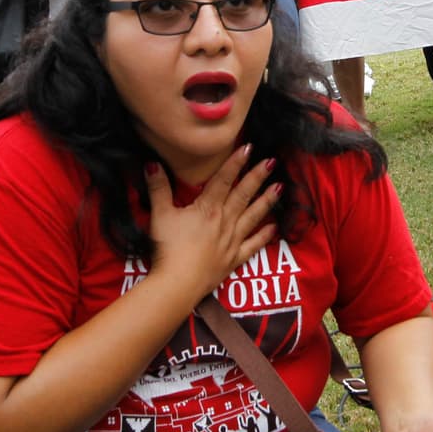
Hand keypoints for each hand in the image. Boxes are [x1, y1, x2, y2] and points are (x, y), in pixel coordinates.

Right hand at [143, 146, 278, 302]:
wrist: (178, 283)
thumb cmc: (168, 249)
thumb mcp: (160, 215)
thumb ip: (158, 189)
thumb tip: (152, 164)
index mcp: (207, 209)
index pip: (224, 180)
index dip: (235, 163)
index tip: (249, 148)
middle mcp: (224, 221)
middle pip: (243, 194)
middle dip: (258, 176)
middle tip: (272, 162)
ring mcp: (232, 240)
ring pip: (253, 216)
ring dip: (266, 201)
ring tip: (280, 187)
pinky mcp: (234, 259)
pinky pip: (253, 245)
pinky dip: (264, 236)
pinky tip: (274, 227)